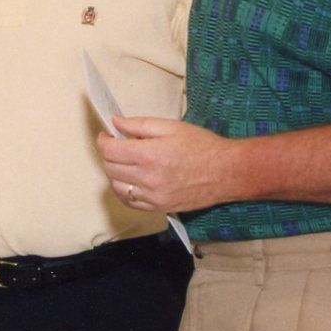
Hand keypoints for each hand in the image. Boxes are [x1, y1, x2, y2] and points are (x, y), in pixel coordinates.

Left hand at [95, 115, 237, 214]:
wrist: (227, 172)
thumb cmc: (203, 146)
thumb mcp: (171, 127)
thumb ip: (139, 125)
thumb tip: (115, 122)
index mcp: (150, 155)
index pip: (109, 151)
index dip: (103, 140)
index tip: (107, 135)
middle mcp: (148, 178)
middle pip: (110, 168)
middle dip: (108, 154)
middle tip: (117, 146)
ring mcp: (153, 196)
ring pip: (116, 186)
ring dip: (115, 173)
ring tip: (126, 163)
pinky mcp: (159, 207)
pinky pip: (129, 202)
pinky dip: (124, 190)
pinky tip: (131, 180)